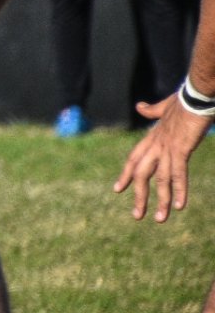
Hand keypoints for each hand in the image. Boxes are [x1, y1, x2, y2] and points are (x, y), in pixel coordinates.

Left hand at [115, 93, 211, 221]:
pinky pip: (178, 173)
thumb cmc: (184, 99)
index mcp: (152, 137)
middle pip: (141, 174)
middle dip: (139, 195)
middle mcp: (156, 144)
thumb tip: (140, 107)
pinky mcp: (181, 148)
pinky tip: (179, 206)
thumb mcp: (165, 107)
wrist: (195, 93)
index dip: (125, 175)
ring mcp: (167, 147)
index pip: (133, 159)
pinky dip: (178, 190)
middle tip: (137, 215)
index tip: (117, 189)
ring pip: (160, 179)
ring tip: (159, 219)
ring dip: (160, 200)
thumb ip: (152, 111)